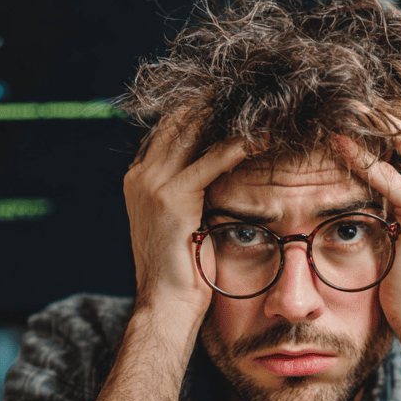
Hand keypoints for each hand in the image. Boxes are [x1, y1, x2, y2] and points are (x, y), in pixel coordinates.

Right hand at [123, 118, 248, 321]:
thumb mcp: (183, 223)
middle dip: (215, 107)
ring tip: (260, 108)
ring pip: (193, 133)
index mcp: (139, 180)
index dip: (200, 112)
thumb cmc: (182, 272)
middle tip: (252, 96)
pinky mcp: (172, 197)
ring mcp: (152, 184)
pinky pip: (211, 161)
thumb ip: (192, 194)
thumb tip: (220, 173)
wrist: (166, 305)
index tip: (233, 103)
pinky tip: (261, 139)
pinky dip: (237, 147)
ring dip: (228, 119)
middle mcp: (141, 176)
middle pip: (180, 122)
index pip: (171, 130)